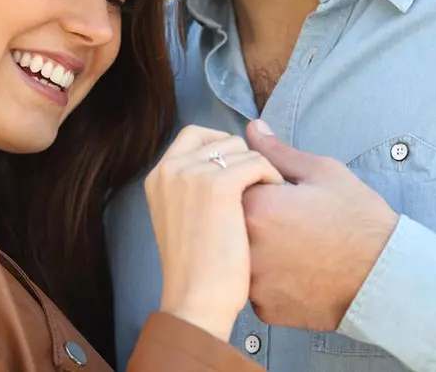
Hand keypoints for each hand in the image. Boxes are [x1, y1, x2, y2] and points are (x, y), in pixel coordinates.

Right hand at [145, 125, 282, 340]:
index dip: (221, 146)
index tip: (238, 168)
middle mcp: (171, 167)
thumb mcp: (179, 216)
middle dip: (245, 159)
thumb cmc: (196, 267)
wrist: (195, 300)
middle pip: (222, 139)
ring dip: (261, 169)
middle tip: (257, 187)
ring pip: (243, 150)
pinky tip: (275, 197)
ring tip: (267, 196)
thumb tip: (213, 159)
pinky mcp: (218, 185)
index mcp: (159, 174)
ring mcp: (192, 174)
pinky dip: (272, 176)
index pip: (193, 134)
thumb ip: (189, 184)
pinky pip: (257, 163)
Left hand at [243, 120, 399, 330]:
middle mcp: (246, 247)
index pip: (234, 185)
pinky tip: (296, 270)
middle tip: (292, 221)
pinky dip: (269, 276)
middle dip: (255, 216)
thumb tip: (252, 128)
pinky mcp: (265, 309)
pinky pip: (254, 284)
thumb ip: (278, 152)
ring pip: (241, 254)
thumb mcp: (322, 172)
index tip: (282, 192)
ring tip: (296, 246)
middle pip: (232, 222)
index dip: (257, 186)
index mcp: (257, 207)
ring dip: (258, 247)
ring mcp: (253, 282)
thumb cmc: (358, 219)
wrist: (388, 279)